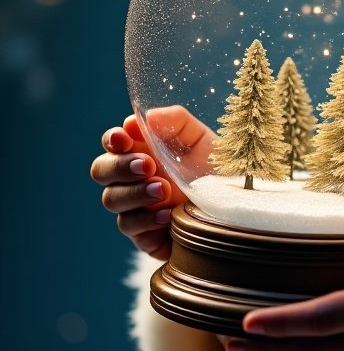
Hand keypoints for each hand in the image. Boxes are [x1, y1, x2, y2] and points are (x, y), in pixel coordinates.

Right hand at [90, 106, 213, 259]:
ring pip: (112, 199)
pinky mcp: (143, 234)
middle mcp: (133, 179)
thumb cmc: (215, 170)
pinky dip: (146, 219)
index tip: (124, 137)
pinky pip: (131, 226)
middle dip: (120, 166)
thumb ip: (177, 122)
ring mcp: (136, 206)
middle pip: (101, 170)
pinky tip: (167, 214)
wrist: (236, 207)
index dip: (113, 139)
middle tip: (148, 165)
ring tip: (163, 189)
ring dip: (135, 192)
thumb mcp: (202, 140)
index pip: (114, 143)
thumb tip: (148, 116)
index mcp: (143, 151)